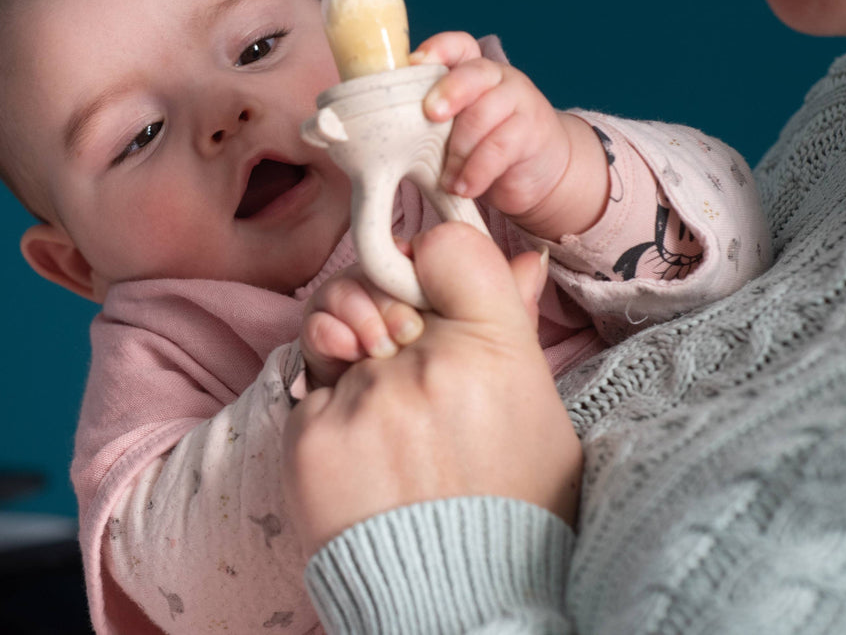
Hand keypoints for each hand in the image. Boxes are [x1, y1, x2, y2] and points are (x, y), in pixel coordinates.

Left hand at [283, 223, 579, 557]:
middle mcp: (428, 362)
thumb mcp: (536, 414)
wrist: (460, 604)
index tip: (425, 289)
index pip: (446, 246)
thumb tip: (522, 257)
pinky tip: (363, 462)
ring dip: (353, 371)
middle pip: (377, 287)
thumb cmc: (508, 510)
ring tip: (388, 429)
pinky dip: (329, 419)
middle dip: (381, 320)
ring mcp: (366, 396)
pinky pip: (308, 393)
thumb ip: (514, 326)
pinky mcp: (311, 434)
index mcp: (495, 349)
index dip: (428, 262)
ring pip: (336, 339)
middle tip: (399, 367)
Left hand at [412, 31, 607, 240]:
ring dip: (458, 150)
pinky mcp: (532, 132)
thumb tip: (377, 127)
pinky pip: (500, 148)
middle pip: (474, 75)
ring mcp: (519, 102)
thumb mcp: (454, 127)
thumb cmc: (481, 146)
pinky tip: (463, 187)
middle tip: (431, 115)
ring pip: (484, 115)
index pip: (458, 46)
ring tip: (445, 180)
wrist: (538, 170)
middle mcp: (497, 79)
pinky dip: (476, 171)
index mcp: (472, 71)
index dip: (438, 49)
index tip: (414, 63)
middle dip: (449, 92)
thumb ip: (429, 118)